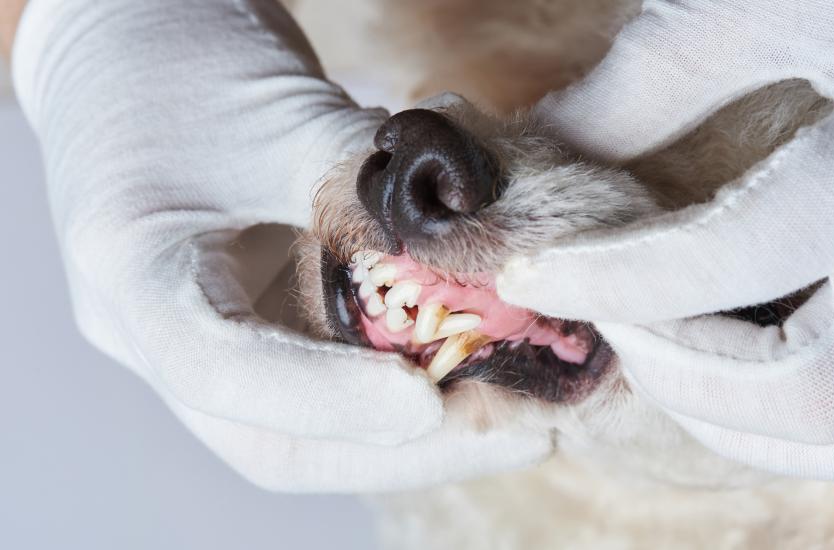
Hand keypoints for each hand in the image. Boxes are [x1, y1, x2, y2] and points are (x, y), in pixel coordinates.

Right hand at [13, 0, 549, 490]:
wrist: (143, 56)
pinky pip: (331, 396)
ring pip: (309, 438)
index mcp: (134, 266)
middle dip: (403, 450)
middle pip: (272, 441)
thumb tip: (494, 247)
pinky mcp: (255, 340)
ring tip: (522, 415)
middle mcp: (155, 337)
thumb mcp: (285, 110)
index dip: (322, 397)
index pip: (216, 364)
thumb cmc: (194, 60)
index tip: (424, 400)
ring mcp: (206, 349)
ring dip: (423, 438)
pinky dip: (411, 396)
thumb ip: (375, 186)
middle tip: (519, 427)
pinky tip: (484, 380)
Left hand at [499, 0, 833, 483]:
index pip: (726, 258)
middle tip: (622, 326)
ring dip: (757, 427)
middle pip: (815, 398)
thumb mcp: (766, 4)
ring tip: (690, 365)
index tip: (527, 275)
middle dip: (684, 380)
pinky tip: (788, 386)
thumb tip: (549, 147)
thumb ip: (650, 84)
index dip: (604, 279)